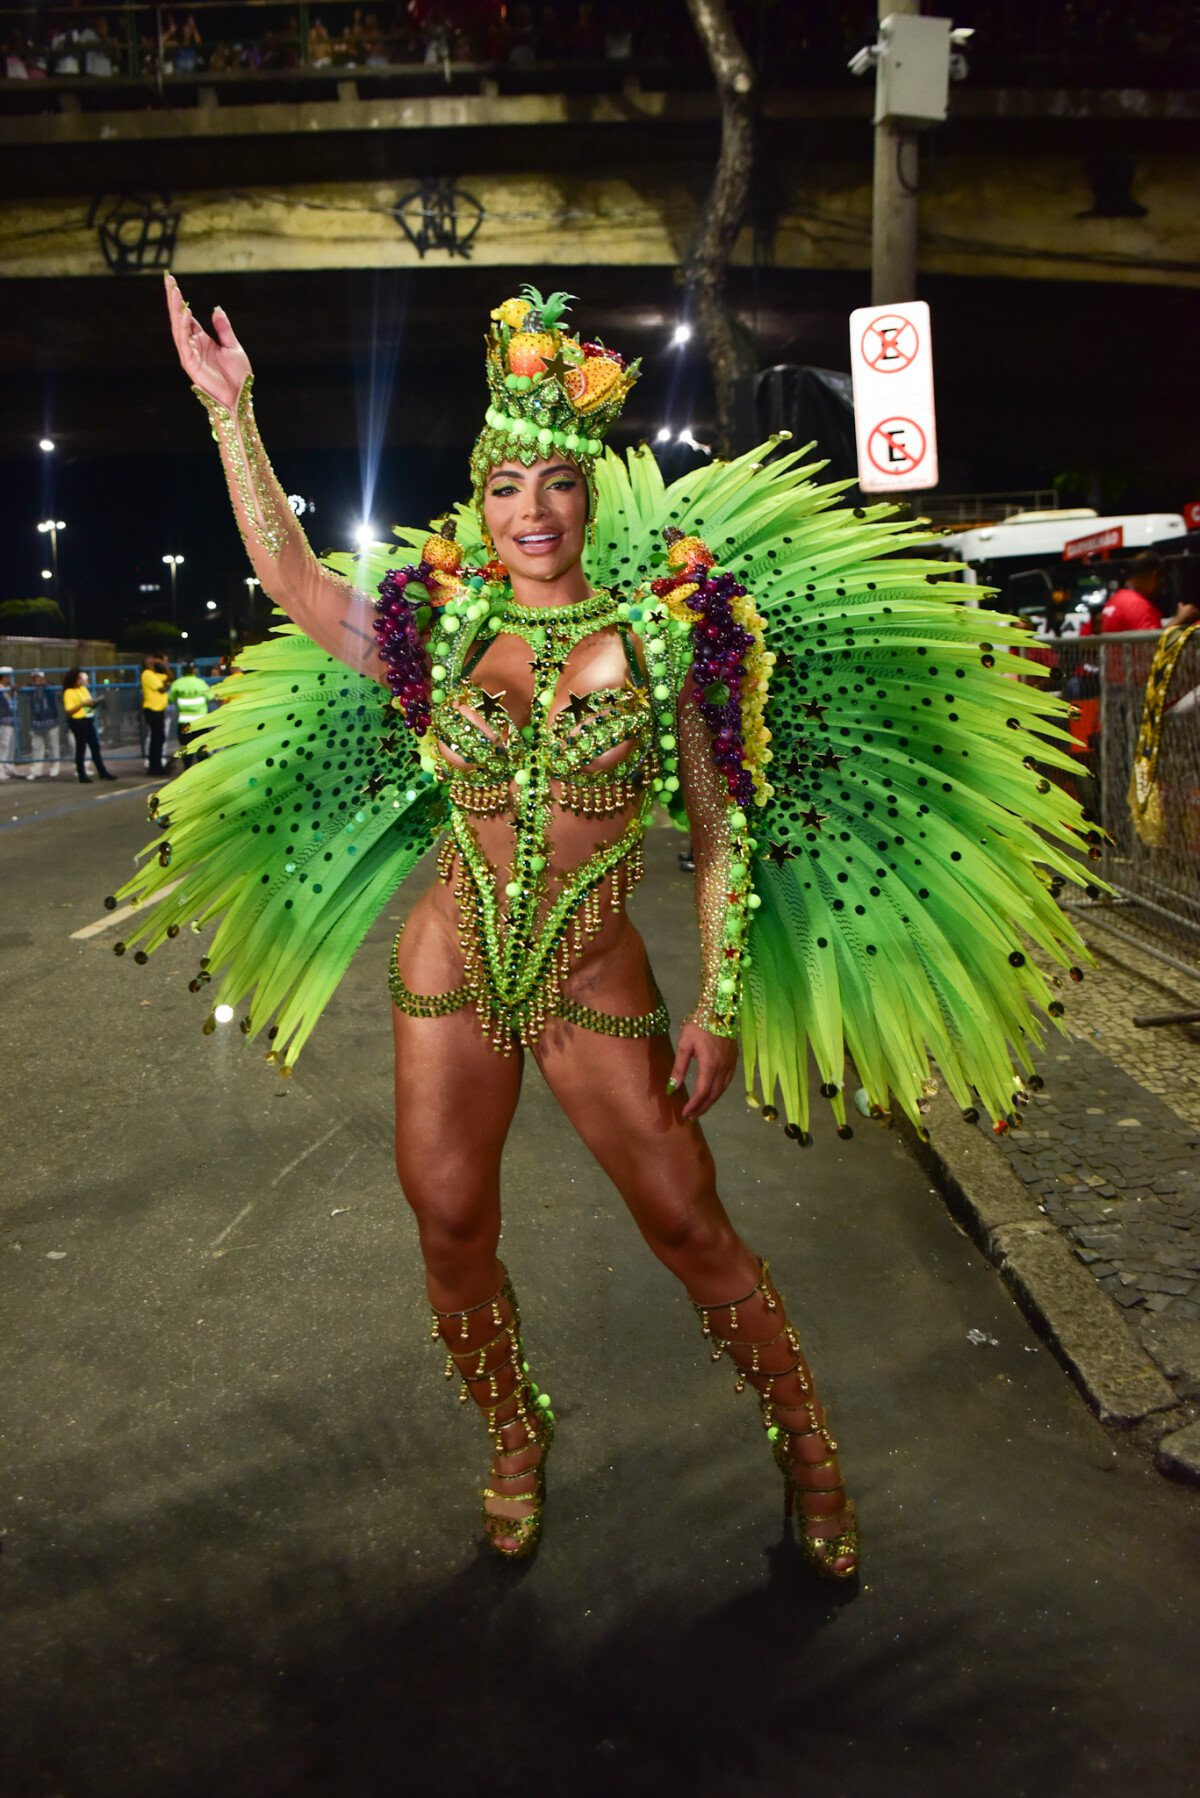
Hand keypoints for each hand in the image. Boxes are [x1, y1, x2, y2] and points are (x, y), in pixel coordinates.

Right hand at [164, 272, 251, 410]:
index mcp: (201, 340)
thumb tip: (216, 309)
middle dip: (173, 300)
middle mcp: (193, 345)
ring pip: (178, 328)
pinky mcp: (190, 364)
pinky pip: (185, 343)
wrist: (240, 396)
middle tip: (168, 280)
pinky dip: (184, 328)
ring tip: (175, 292)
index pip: (187, 316)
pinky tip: (186, 314)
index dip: (180, 301)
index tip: (174, 282)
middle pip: (179, 319)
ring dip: (176, 310)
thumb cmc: (237, 375)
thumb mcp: (233, 346)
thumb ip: (223, 328)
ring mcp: (190, 354)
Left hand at [667, 1020, 737, 1120]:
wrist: (720, 1009)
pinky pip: (727, 1083)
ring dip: (710, 1102)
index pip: (702, 1092)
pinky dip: (718, 1093)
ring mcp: (730, 1066)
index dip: (694, 1105)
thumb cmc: (699, 1025)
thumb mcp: (685, 1045)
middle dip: (702, 1108)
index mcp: (709, 1066)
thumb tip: (671, 1088)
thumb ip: (679, 1068)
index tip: (685, 1113)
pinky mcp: (734, 1062)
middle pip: (713, 1095)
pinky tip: (712, 1094)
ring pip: (721, 1091)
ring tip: (700, 1109)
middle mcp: (722, 1069)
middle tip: (691, 1117)